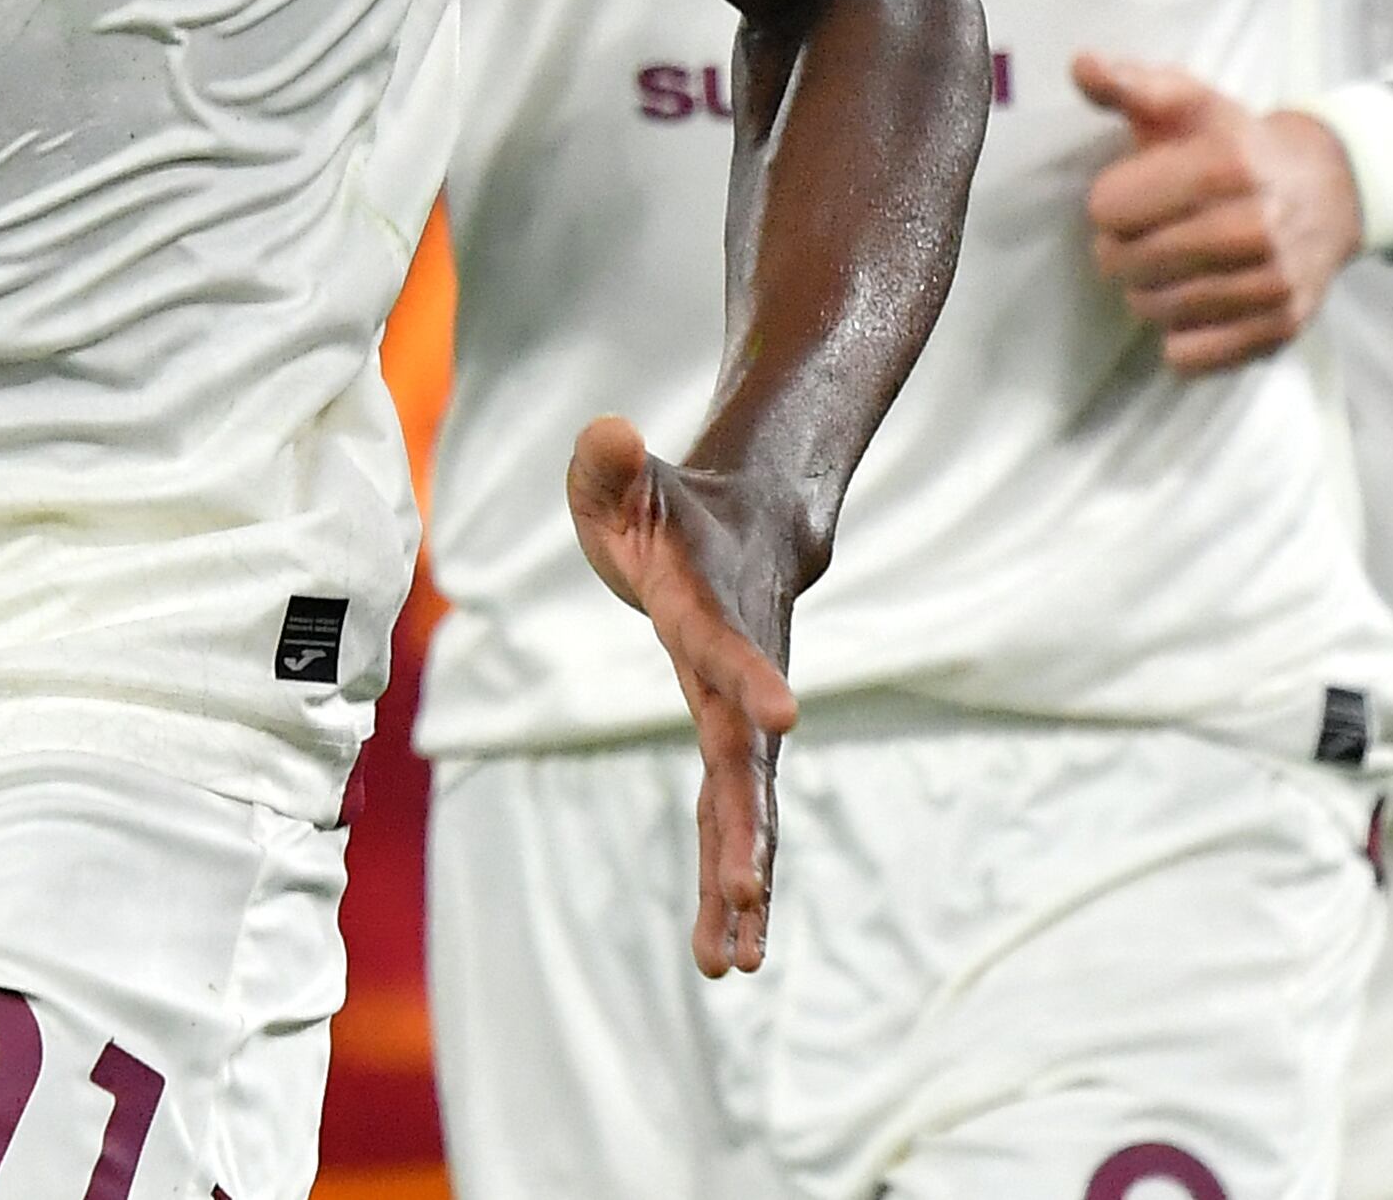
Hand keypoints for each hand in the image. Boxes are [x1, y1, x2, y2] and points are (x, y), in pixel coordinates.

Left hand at [567, 414, 811, 977]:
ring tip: (737, 959)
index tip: (785, 720)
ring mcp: (739, 719)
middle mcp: (736, 679)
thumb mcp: (623, 479)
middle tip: (747, 894)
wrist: (751, 528)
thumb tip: (608, 433)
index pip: (728, 649)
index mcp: (708, 612)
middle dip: (747, 830)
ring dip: (741, 881)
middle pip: (745, 763)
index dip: (752, 679)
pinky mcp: (730, 747)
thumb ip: (610, 462)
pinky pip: (729, 822)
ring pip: (744, 811)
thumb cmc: (670, 508)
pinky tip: (725, 953)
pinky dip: (729, 884)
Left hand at [1077, 55, 1359, 371]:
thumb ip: (1130, 84)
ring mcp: (1273, 282)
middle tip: (1137, 237)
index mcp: (1228, 164)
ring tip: (1164, 267)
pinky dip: (1178, 338)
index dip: (1108, 203)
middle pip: (1130, 263)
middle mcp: (1256, 226)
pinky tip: (1192, 305)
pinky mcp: (1282, 327)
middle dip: (1118, 250)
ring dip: (1145, 292)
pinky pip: (1192, 357)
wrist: (1332, 188)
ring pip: (1156, 311)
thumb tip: (1079, 63)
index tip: (1127, 196)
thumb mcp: (1190, 101)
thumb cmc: (1240, 144)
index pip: (1113, 207)